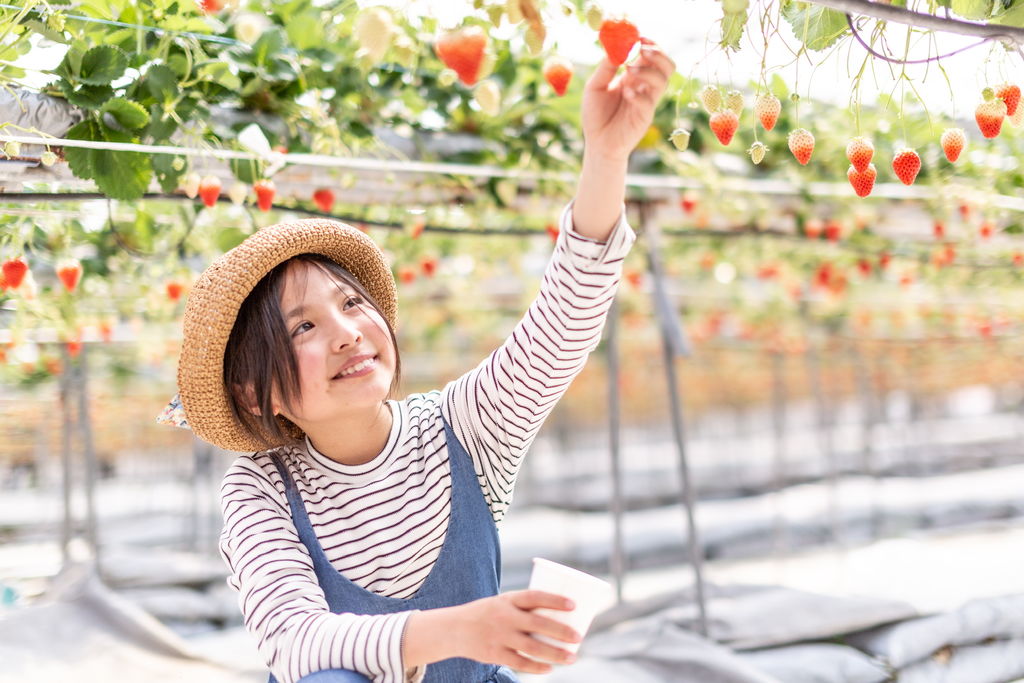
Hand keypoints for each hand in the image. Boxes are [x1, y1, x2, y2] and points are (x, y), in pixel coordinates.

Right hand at [449, 590, 580, 673]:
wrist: (455, 629)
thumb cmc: (488, 614)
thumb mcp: (502, 603)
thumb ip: (525, 609)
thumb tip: (559, 617)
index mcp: (508, 600)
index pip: (534, 597)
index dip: (555, 600)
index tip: (573, 606)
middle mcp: (504, 617)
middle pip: (538, 624)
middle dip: (561, 631)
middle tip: (578, 637)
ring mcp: (499, 636)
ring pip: (532, 647)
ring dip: (555, 654)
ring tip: (572, 657)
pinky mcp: (495, 654)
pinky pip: (520, 663)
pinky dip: (537, 667)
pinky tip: (550, 669)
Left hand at [581, 39, 675, 161]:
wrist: (597, 144)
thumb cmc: (595, 115)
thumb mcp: (595, 87)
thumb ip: (605, 68)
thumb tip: (616, 48)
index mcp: (634, 76)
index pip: (651, 56)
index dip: (649, 44)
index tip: (639, 36)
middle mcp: (644, 87)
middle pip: (666, 65)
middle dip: (658, 54)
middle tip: (643, 49)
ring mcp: (647, 101)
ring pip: (662, 80)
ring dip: (648, 71)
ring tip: (629, 70)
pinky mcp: (644, 117)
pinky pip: (649, 102)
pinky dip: (639, 94)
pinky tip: (626, 94)